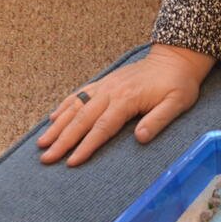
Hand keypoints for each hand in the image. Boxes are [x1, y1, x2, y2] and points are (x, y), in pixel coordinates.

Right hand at [37, 44, 214, 166]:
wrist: (175, 59)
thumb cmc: (178, 84)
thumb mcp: (178, 103)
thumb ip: (159, 120)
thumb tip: (139, 139)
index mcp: (127, 99)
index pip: (102, 128)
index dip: (86, 146)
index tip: (71, 162)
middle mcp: (111, 92)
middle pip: (81, 119)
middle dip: (62, 140)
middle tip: (45, 158)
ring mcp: (105, 85)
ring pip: (75, 107)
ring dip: (57, 125)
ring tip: (42, 142)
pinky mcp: (104, 82)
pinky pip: (79, 94)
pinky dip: (64, 106)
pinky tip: (52, 118)